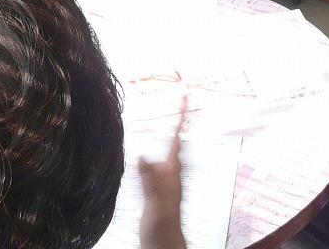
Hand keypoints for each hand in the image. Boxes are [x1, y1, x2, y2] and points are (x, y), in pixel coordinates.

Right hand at [138, 104, 185, 248]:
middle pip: (176, 141)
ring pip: (169, 153)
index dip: (181, 115)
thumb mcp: (155, 203)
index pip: (177, 137)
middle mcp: (172, 174)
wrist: (163, 246)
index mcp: (173, 173)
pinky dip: (157, 154)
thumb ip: (150, 182)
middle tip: (182, 98)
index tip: (185, 94)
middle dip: (179, 120)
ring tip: (174, 119)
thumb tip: (144, 157)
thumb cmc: (162, 228)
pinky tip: (151, 156)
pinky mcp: (159, 192)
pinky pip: (158, 166)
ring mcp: (166, 183)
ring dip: (170, 135)